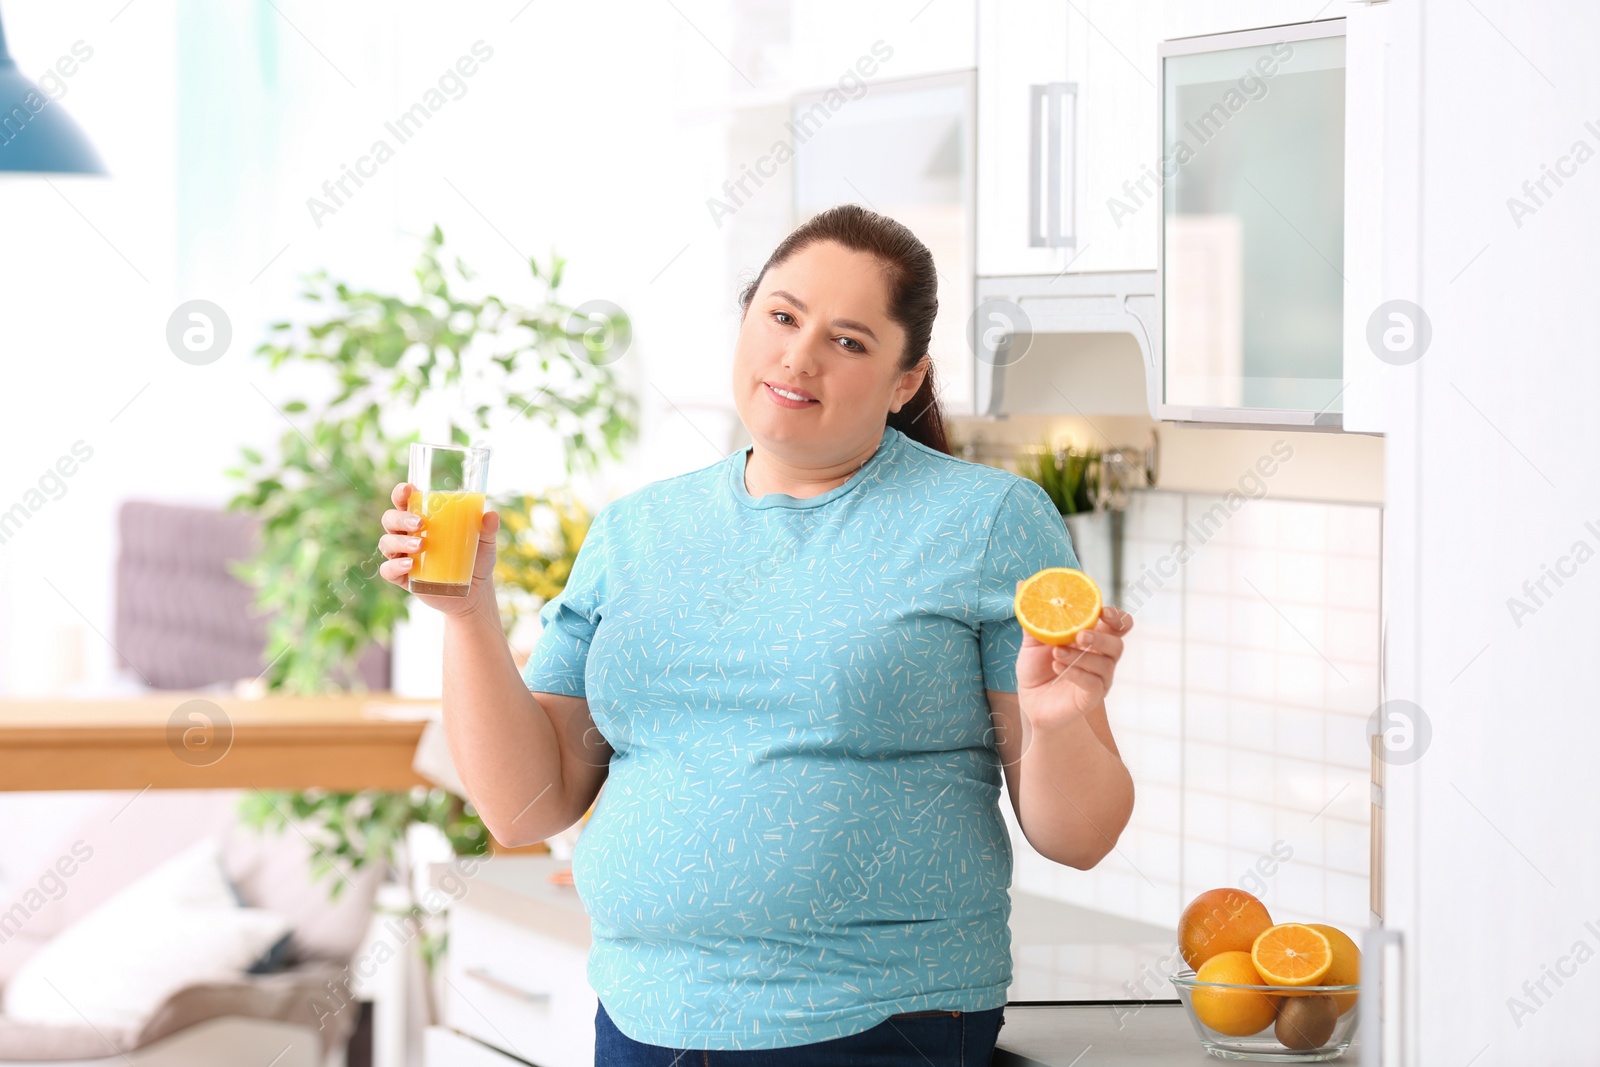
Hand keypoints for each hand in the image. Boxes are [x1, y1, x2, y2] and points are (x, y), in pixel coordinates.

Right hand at [377, 481, 500, 619]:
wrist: (475, 594)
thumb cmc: (476, 561)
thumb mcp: (485, 544)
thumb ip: (487, 530)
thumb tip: (491, 515)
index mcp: (422, 519)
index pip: (404, 501)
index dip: (401, 493)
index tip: (408, 489)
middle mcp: (407, 535)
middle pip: (390, 519)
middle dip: (401, 518)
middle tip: (420, 524)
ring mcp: (403, 556)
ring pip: (387, 543)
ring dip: (400, 542)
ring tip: (421, 546)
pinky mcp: (403, 578)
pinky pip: (388, 570)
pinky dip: (394, 566)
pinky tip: (409, 565)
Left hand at [1014, 587, 1133, 728]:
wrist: (1032, 704)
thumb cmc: (1037, 670)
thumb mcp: (1032, 642)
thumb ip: (1032, 615)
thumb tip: (1022, 584)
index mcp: (1094, 639)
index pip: (1118, 624)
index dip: (1116, 616)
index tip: (1101, 611)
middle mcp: (1102, 658)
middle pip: (1117, 643)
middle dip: (1100, 637)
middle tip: (1079, 635)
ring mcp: (1100, 679)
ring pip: (1105, 663)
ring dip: (1080, 656)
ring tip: (1056, 653)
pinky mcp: (1092, 697)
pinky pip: (1093, 683)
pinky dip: (1076, 673)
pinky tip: (1057, 667)